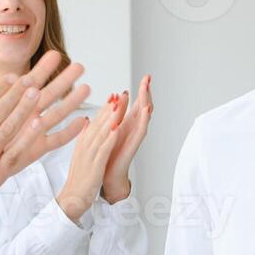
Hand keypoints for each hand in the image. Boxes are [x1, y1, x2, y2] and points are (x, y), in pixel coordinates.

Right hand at [55, 94, 125, 222]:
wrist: (72, 199)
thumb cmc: (79, 179)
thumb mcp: (80, 154)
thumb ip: (84, 138)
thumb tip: (88, 122)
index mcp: (82, 143)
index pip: (95, 122)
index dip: (104, 108)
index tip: (112, 95)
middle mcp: (84, 147)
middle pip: (98, 124)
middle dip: (109, 109)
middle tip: (117, 94)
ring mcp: (88, 156)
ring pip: (101, 134)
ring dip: (110, 119)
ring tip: (118, 105)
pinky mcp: (94, 167)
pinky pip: (102, 150)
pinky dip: (109, 139)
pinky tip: (116, 129)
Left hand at [101, 74, 153, 203]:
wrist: (106, 178)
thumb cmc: (107, 157)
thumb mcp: (106, 132)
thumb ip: (110, 119)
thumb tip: (111, 105)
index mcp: (126, 125)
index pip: (135, 104)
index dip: (140, 91)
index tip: (145, 77)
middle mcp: (132, 130)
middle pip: (142, 107)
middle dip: (145, 92)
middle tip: (148, 77)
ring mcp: (134, 138)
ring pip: (143, 117)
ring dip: (146, 102)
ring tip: (148, 89)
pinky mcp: (132, 147)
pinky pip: (140, 132)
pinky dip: (143, 120)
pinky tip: (146, 110)